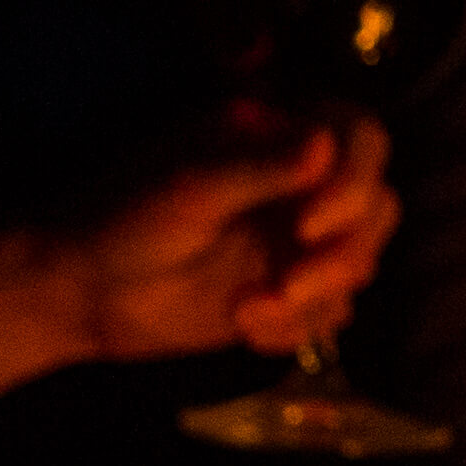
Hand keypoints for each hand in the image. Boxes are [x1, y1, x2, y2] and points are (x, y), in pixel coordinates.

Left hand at [0, 108, 401, 421]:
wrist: (86, 293)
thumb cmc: (125, 221)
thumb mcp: (190, 188)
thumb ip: (261, 167)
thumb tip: (326, 142)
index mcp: (277, 138)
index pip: (361, 139)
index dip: (354, 181)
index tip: (309, 224)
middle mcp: (300, 185)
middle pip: (378, 206)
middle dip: (342, 254)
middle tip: (288, 284)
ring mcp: (299, 240)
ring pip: (361, 264)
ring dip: (316, 298)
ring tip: (250, 312)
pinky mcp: (291, 294)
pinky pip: (333, 314)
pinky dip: (296, 328)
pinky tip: (246, 328)